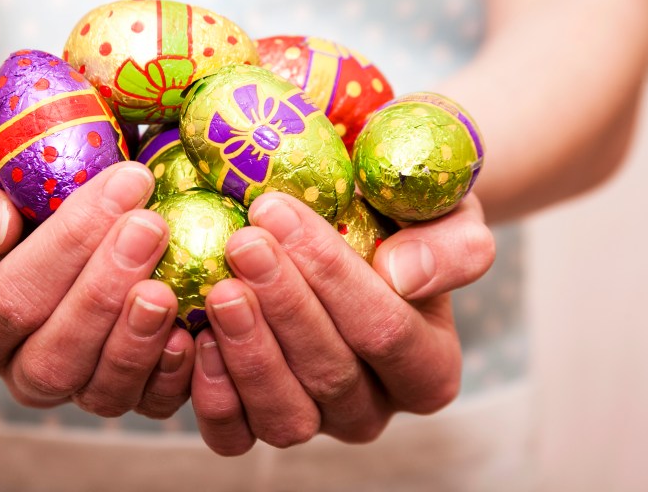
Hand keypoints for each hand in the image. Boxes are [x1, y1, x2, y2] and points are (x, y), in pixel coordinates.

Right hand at [0, 133, 194, 418]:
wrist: (46, 200)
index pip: (12, 299)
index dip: (68, 246)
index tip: (125, 182)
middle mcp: (20, 368)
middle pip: (55, 357)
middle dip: (106, 292)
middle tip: (151, 226)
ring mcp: (78, 385)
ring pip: (102, 390)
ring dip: (139, 339)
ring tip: (170, 284)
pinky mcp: (131, 390)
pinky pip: (152, 403)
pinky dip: (177, 374)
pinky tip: (198, 327)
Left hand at [190, 192, 494, 454]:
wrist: (353, 231)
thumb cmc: (401, 219)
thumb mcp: (448, 215)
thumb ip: (450, 245)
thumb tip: (403, 275)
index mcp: (430, 366)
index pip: (386, 331)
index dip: (332, 275)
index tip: (279, 212)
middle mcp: (376, 406)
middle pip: (331, 373)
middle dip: (283, 303)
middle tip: (244, 242)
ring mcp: (317, 421)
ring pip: (286, 415)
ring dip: (249, 350)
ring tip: (221, 288)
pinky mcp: (259, 425)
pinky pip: (235, 435)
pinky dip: (213, 395)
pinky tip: (198, 336)